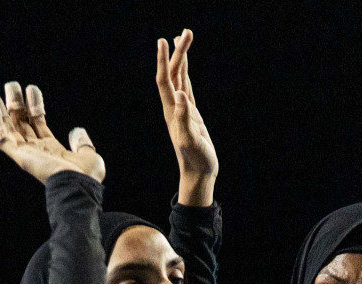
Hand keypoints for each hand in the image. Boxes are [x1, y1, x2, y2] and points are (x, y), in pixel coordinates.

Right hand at [0, 81, 104, 184]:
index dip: (35, 105)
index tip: (32, 89)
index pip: (38, 123)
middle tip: (11, 85)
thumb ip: (82, 143)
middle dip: (15, 104)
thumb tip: (78, 131)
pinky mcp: (20, 157)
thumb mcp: (89, 156)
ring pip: (8, 130)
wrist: (79, 185)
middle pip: (21, 123)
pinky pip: (2, 141)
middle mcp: (36, 150)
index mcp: (51, 149)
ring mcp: (27, 153)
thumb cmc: (86, 177)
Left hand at [155, 29, 217, 205]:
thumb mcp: (190, 140)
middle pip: (173, 73)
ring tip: (184, 38)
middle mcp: (174, 106)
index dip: (163, 60)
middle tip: (186, 31)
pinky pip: (186, 87)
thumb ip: (185, 118)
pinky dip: (186, 73)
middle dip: (178, 52)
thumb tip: (182, 94)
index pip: (164, 79)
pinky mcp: (191, 113)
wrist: (198, 173)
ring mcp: (182, 109)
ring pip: (179, 77)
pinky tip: (186, 65)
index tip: (164, 40)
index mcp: (172, 110)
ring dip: (181, 58)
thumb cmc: (196, 159)